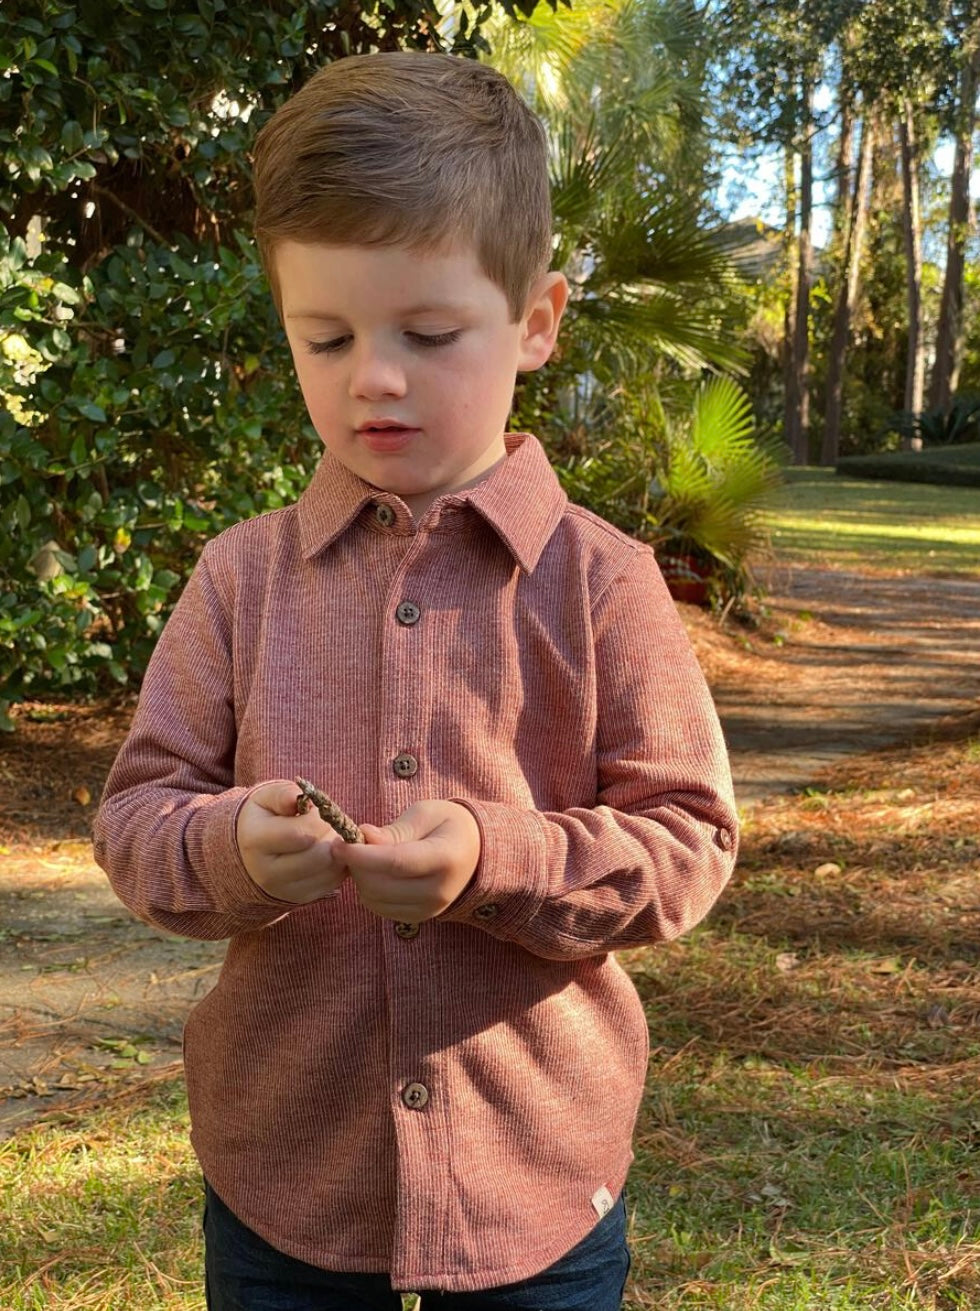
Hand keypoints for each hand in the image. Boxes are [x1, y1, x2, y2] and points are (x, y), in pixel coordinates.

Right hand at [236, 780, 349, 903]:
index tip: (315, 813)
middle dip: (331, 835)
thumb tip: (297, 798)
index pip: (302, 834)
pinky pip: (334, 882)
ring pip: (331, 870)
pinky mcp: (300, 899)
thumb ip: (283, 794)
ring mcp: (283, 890)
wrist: (249, 851)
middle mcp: (266, 872)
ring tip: (325, 838)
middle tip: (325, 825)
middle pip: (320, 855)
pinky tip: (326, 852)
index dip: (318, 820)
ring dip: (338, 850)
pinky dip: (337, 865)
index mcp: (256, 841)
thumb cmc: (264, 818)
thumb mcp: (266, 798)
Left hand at [338, 801, 480, 921]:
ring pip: (375, 900)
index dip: (361, 855)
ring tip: (365, 857)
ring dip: (360, 878)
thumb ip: (395, 830)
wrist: (475, 852)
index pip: (395, 862)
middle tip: (349, 845)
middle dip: (356, 865)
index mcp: (445, 858)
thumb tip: (363, 836)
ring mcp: (430, 909)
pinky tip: (374, 872)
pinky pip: (379, 909)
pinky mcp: (419, 918)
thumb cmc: (448, 825)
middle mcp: (440, 890)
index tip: (338, 844)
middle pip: (380, 885)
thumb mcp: (425, 814)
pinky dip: (369, 891)